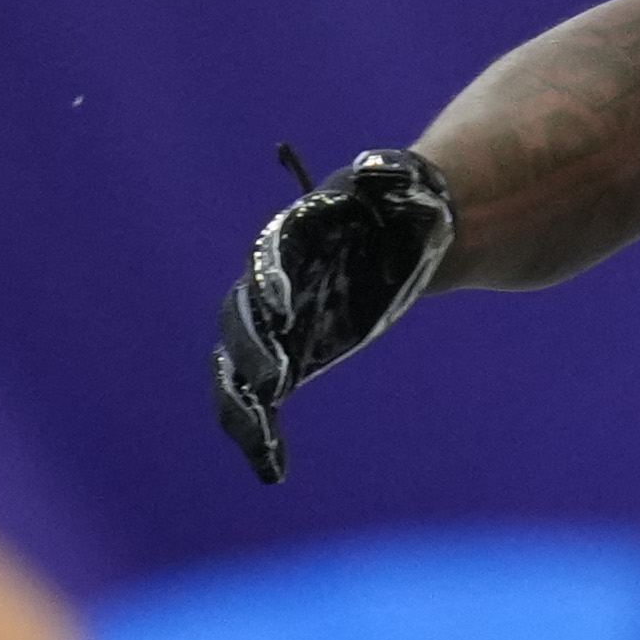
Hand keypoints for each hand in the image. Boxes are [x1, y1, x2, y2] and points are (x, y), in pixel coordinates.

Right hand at [212, 140, 456, 481]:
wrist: (401, 235)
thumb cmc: (400, 206)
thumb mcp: (401, 188)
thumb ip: (386, 179)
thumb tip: (376, 168)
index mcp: (292, 240)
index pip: (269, 259)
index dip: (271, 281)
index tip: (285, 306)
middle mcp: (271, 284)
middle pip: (243, 320)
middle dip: (252, 350)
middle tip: (272, 380)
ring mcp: (275, 327)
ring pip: (237, 369)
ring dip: (242, 407)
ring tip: (260, 445)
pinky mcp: (287, 358)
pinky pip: (260, 401)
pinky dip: (259, 434)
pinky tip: (271, 471)